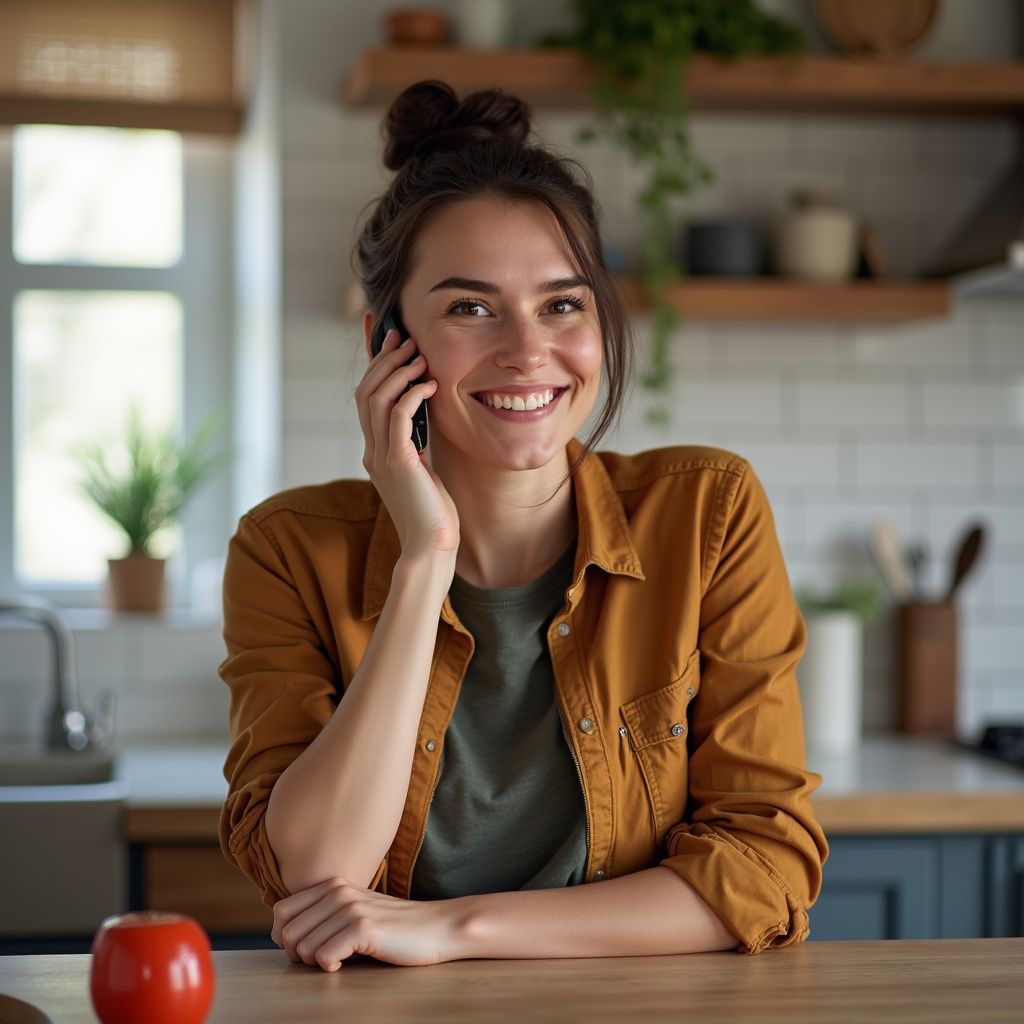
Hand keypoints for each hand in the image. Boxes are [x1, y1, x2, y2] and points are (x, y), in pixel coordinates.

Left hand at [271, 876, 466, 969]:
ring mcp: (351, 908)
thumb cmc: (393, 927)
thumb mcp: (354, 911)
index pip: (281, 912)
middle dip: (298, 955)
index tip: (307, 950)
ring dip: (316, 963)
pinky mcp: (364, 928)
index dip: (286, 937)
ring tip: (338, 960)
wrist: (436, 927)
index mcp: (332, 885)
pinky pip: (324, 957)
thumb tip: (285, 935)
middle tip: (322, 960)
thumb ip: (324, 915)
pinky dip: (331, 966)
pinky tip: (347, 963)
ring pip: (303, 948)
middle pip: (287, 932)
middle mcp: (338, 891)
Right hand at [356, 326, 459, 567]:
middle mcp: (372, 451)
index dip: (372, 364)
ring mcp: (381, 457)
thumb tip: (426, 412)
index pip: (366, 398)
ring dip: (398, 372)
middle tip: (404, 339)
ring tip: (418, 356)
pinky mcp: (397, 463)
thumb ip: (417, 443)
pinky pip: (396, 417)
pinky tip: (430, 385)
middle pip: (365, 392)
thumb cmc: (433, 514)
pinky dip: (412, 395)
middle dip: (384, 360)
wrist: (431, 548)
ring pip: (376, 399)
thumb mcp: (424, 470)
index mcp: (376, 451)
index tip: (382, 334)